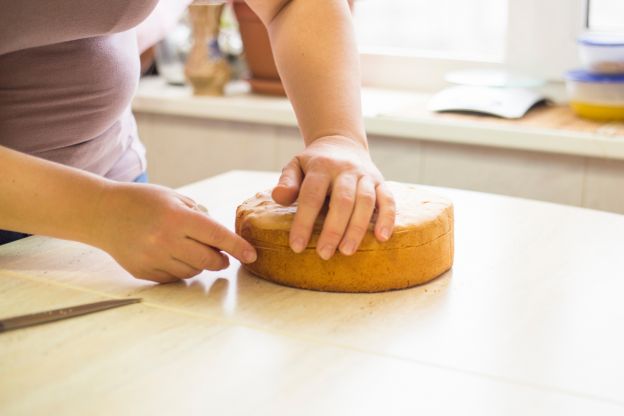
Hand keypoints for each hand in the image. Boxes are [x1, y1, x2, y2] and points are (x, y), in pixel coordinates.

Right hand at [89, 182, 256, 282]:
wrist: (101, 213)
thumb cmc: (141, 201)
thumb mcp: (173, 198)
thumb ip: (199, 216)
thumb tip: (222, 238)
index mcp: (176, 218)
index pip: (216, 236)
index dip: (237, 247)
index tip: (251, 254)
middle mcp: (165, 241)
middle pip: (209, 261)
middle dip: (221, 260)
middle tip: (222, 256)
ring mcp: (153, 259)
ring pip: (193, 272)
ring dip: (200, 265)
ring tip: (189, 249)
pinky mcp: (144, 272)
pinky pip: (174, 278)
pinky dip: (181, 270)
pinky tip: (172, 255)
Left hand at [272, 135, 395, 259]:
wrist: (342, 143)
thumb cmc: (315, 163)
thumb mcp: (296, 166)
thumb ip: (287, 181)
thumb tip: (279, 197)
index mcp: (322, 166)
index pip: (312, 195)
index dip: (304, 221)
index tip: (297, 246)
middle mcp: (346, 170)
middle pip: (342, 200)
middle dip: (333, 229)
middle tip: (324, 254)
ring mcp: (366, 176)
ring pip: (365, 202)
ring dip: (357, 228)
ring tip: (347, 251)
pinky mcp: (381, 182)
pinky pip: (388, 200)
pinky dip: (387, 218)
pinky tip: (382, 238)